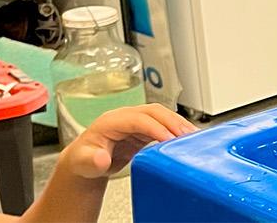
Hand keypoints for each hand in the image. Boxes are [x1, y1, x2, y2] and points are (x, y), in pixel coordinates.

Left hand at [58, 104, 197, 179]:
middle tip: (188, 136)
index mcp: (110, 121)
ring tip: (193, 136)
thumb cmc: (83, 161)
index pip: (138, 119)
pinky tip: (186, 139)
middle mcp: (125, 117)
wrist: (85, 164)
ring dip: (179, 124)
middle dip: (173, 122)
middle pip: (154, 112)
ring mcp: (136, 122)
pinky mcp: (144, 130)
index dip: (155, 127)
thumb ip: (91, 161)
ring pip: (162, 115)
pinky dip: (177, 130)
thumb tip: (101, 158)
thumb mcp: (83, 164)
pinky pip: (164, 125)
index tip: (169, 139)